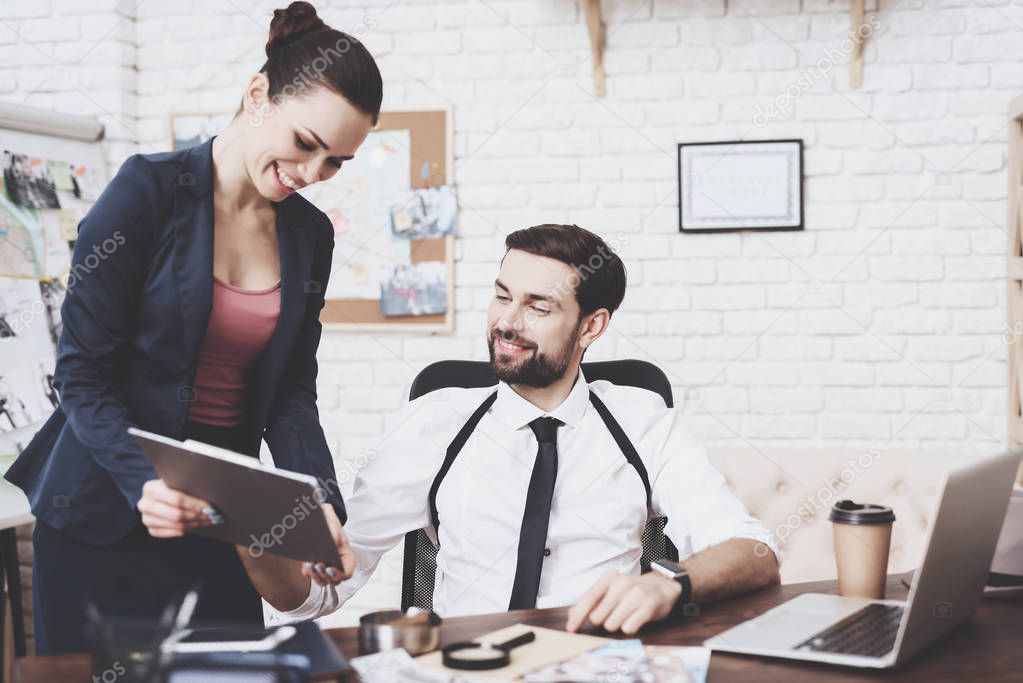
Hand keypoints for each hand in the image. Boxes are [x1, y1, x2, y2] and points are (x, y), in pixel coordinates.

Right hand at [137, 478, 217, 537]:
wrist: (160, 493)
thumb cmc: (172, 485)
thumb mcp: (177, 480)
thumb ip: (188, 485)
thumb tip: (210, 492)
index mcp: (150, 488)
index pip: (177, 499)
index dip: (196, 504)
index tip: (210, 506)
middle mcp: (145, 504)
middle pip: (177, 515)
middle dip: (198, 516)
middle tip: (212, 515)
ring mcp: (146, 518)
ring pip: (176, 525)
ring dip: (195, 523)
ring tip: (209, 520)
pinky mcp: (151, 529)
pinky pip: (171, 533)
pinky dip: (187, 530)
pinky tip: (197, 524)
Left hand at [301, 504, 355, 587]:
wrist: (319, 520)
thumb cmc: (330, 524)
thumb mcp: (333, 526)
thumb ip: (334, 534)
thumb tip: (333, 543)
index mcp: (347, 557)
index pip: (347, 573)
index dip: (339, 574)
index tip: (330, 569)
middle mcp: (338, 565)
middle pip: (335, 580)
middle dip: (326, 576)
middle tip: (318, 566)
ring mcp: (327, 567)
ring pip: (324, 580)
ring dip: (317, 576)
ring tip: (311, 567)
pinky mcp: (315, 567)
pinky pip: (313, 576)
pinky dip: (309, 573)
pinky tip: (306, 566)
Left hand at [566, 571, 681, 634]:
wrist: (662, 586)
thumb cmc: (631, 591)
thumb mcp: (611, 589)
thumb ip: (591, 601)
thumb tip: (572, 617)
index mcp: (609, 578)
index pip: (587, 599)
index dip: (577, 616)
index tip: (571, 629)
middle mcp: (621, 584)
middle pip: (597, 617)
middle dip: (602, 620)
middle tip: (613, 613)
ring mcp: (635, 595)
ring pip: (611, 625)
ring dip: (616, 625)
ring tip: (625, 615)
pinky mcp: (647, 607)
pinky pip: (628, 629)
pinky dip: (629, 628)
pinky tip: (635, 618)